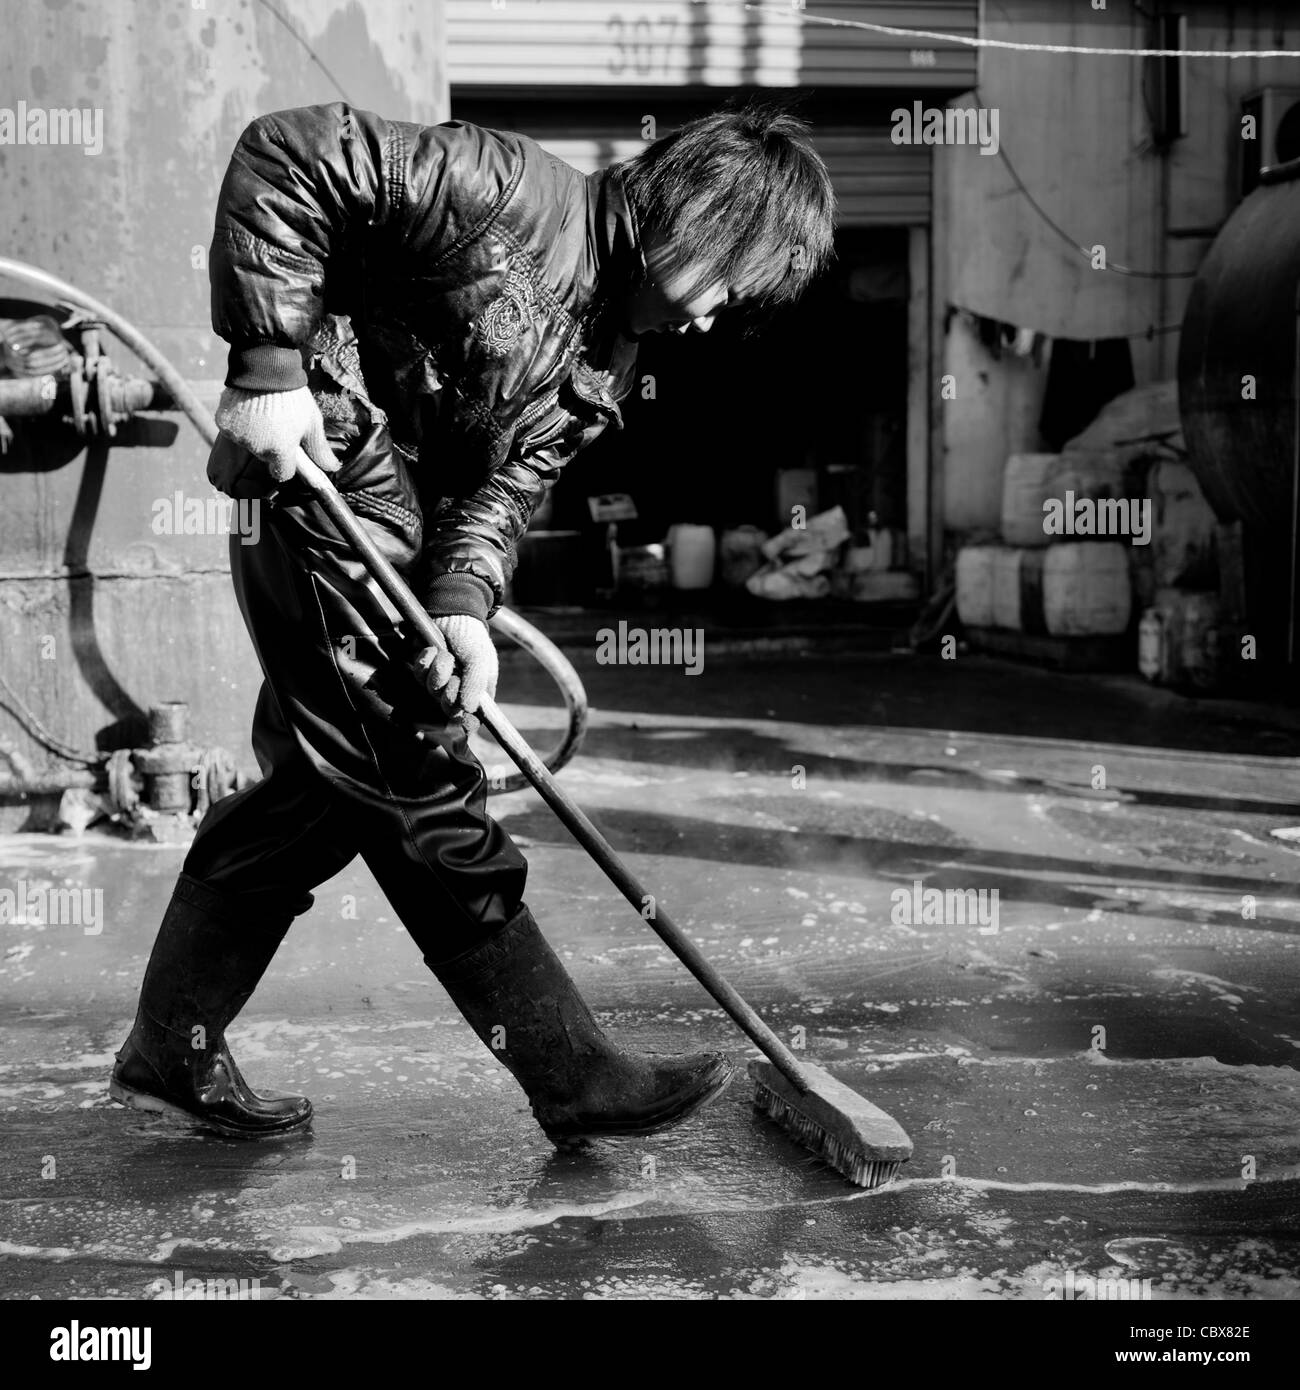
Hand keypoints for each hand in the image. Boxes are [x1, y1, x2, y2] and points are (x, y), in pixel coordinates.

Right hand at [211, 385, 337, 494]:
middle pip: (265, 456)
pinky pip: (232, 430)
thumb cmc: (294, 396)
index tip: (288, 452)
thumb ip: (320, 449)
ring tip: (262, 411)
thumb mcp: (312, 422)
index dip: (286, 464)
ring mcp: (239, 436)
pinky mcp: (223, 424)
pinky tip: (246, 407)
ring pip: (248, 443)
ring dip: (254, 433)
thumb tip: (334, 468)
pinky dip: (238, 422)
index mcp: (281, 450)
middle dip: (271, 445)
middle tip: (277, 422)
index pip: (282, 473)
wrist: (266, 367)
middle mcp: (257, 448)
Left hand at [414, 615, 498, 714]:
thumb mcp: (480, 658)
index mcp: (479, 689)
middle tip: (453, 678)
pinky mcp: (424, 668)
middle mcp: (460, 688)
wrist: (450, 610)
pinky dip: (424, 663)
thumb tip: (467, 709)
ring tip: (444, 655)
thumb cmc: (471, 634)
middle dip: (448, 694)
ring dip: (437, 674)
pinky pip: (419, 676)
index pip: (472, 717)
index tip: (461, 711)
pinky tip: (431, 650)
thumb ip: (475, 684)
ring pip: (432, 692)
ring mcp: (440, 679)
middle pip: (448, 709)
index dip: (466, 721)